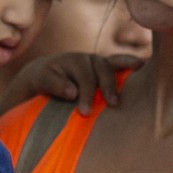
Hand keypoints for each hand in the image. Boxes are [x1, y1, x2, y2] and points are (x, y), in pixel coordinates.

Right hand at [0, 50, 142, 119]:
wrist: (30, 88)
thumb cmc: (69, 95)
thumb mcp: (89, 94)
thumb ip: (106, 96)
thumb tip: (126, 109)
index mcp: (98, 65)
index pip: (117, 61)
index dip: (130, 62)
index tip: (142, 66)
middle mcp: (84, 61)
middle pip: (102, 68)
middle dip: (109, 86)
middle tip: (113, 104)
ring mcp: (63, 63)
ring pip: (82, 72)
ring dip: (87, 91)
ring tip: (86, 111)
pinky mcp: (43, 71)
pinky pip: (54, 78)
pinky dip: (62, 86)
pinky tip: (69, 95)